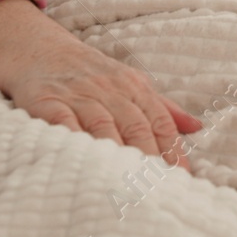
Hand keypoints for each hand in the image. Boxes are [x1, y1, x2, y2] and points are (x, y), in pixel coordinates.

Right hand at [7, 35, 203, 169]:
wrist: (39, 49)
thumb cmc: (91, 73)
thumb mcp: (130, 83)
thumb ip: (162, 107)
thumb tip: (197, 127)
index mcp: (134, 87)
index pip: (159, 121)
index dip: (172, 149)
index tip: (181, 177)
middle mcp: (110, 90)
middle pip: (135, 126)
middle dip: (150, 158)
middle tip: (157, 187)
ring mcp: (78, 95)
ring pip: (104, 126)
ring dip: (117, 154)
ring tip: (128, 183)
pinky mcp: (47, 101)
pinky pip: (62, 122)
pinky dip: (74, 140)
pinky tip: (83, 160)